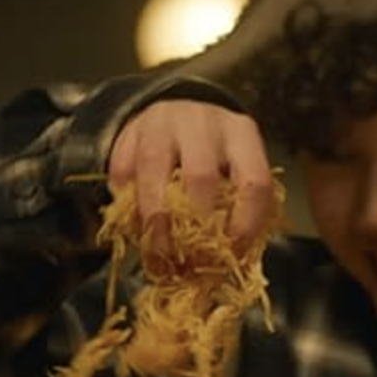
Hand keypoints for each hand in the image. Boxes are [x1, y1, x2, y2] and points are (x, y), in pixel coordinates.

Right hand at [108, 99, 274, 255]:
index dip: (244, 225)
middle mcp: (204, 121)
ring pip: (154, 171)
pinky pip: (123, 172)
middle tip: (190, 258)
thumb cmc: (213, 157)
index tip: (230, 254)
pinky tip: (136, 221)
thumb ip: (236, 210)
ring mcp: (163, 121)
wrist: (175, 116)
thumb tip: (228, 260)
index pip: (253, 182)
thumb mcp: (234, 173)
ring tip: (159, 252)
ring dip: (156, 220)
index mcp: (241, 133)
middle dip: (195, 225)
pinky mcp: (130, 130)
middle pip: (201, 175)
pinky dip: (126, 203)